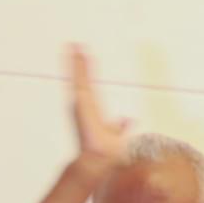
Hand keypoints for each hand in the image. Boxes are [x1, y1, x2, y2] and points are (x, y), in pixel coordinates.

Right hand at [68, 45, 129, 171]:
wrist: (100, 157)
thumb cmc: (107, 148)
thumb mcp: (116, 134)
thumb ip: (119, 127)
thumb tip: (129, 119)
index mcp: (91, 109)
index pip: (88, 86)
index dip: (86, 73)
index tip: (85, 58)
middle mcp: (83, 103)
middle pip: (81, 78)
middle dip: (78, 63)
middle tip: (75, 45)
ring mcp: (80, 101)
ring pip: (79, 77)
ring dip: (76, 61)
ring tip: (75, 45)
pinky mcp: (81, 100)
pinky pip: (80, 79)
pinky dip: (78, 67)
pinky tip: (76, 53)